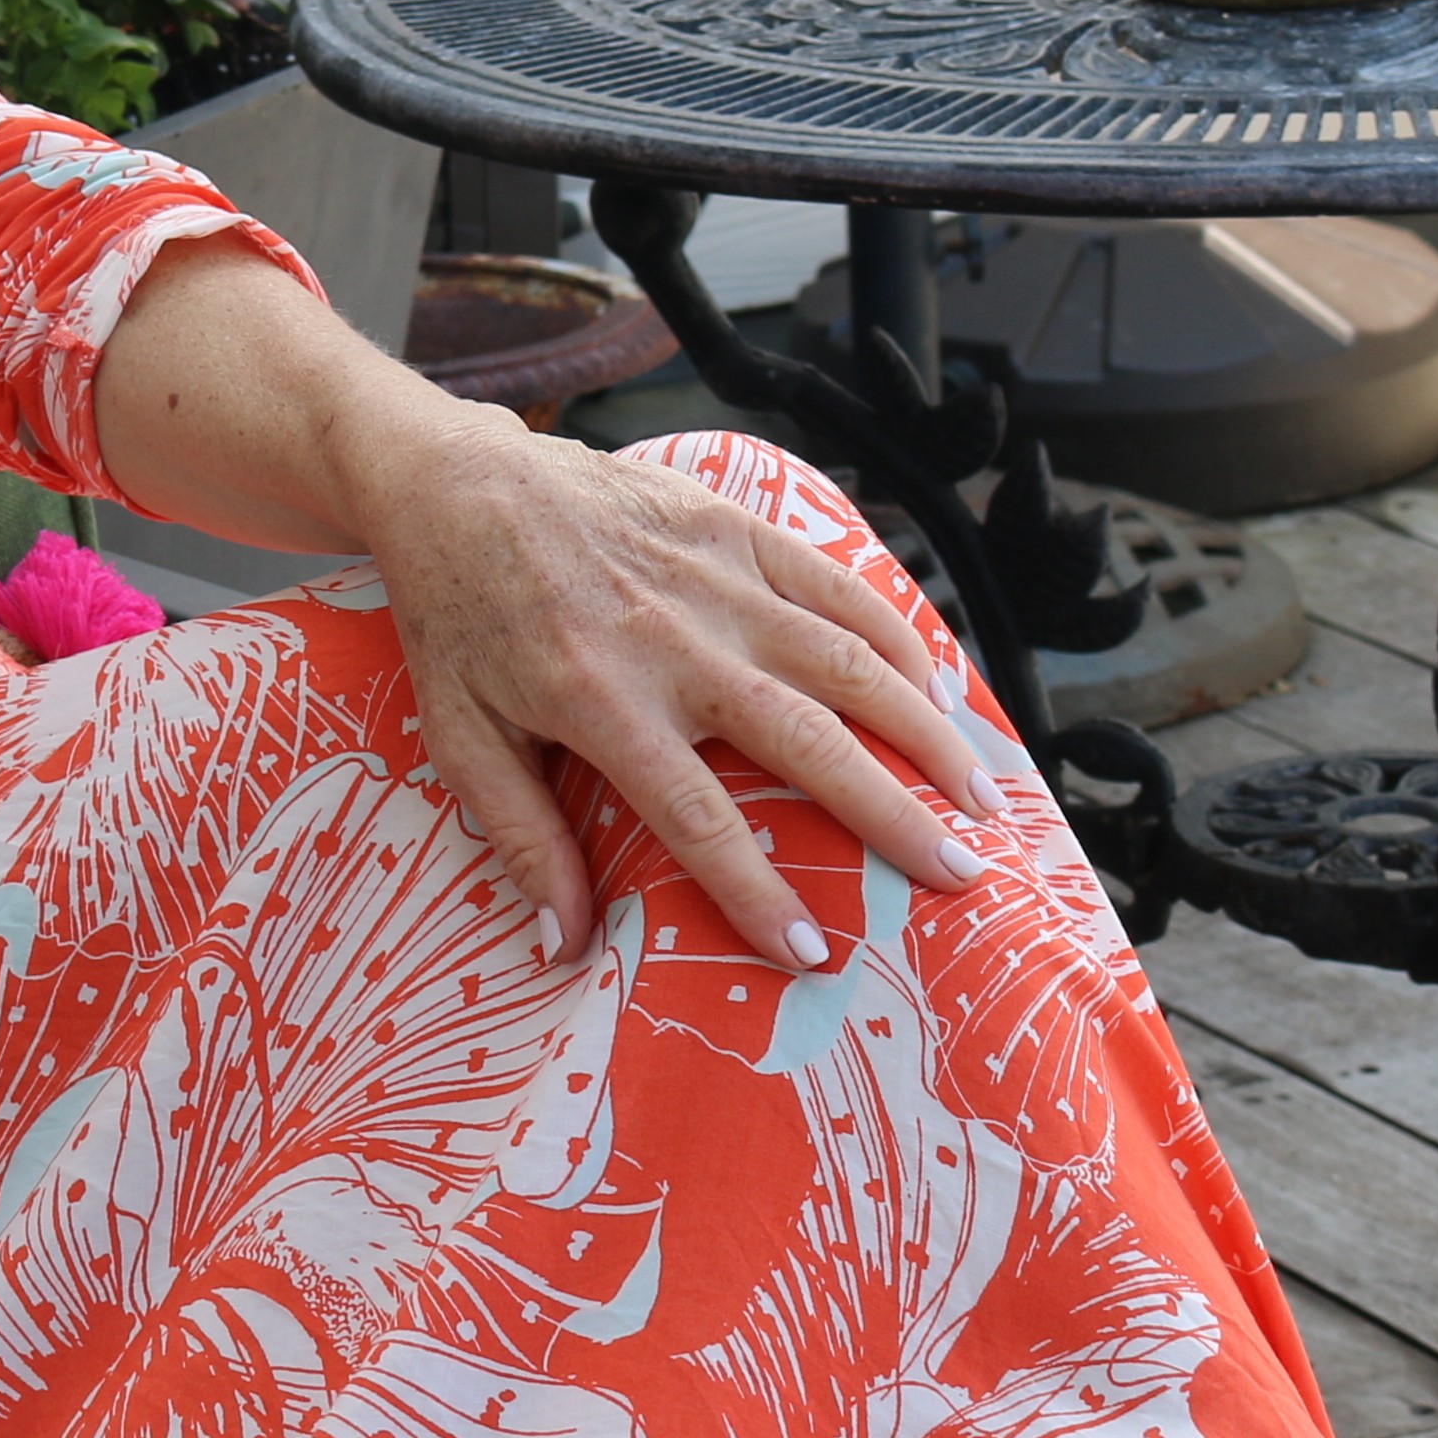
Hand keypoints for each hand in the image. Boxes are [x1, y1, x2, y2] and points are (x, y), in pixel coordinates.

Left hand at [358, 418, 1000, 973]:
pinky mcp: (735, 527)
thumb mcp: (460, 736)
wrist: (459, 482)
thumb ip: (519, 839)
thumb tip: (564, 946)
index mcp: (601, 702)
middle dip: (892, 816)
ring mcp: (713, 578)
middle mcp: (673, 641)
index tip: (814, 954)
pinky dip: (899, 638)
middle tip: (958, 877)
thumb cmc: (457, 619)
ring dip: (924, 731)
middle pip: (808, 741)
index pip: (699, 818)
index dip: (758, 891)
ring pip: (846, 661)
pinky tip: (941, 691)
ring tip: (980, 799)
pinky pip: (837, 585)